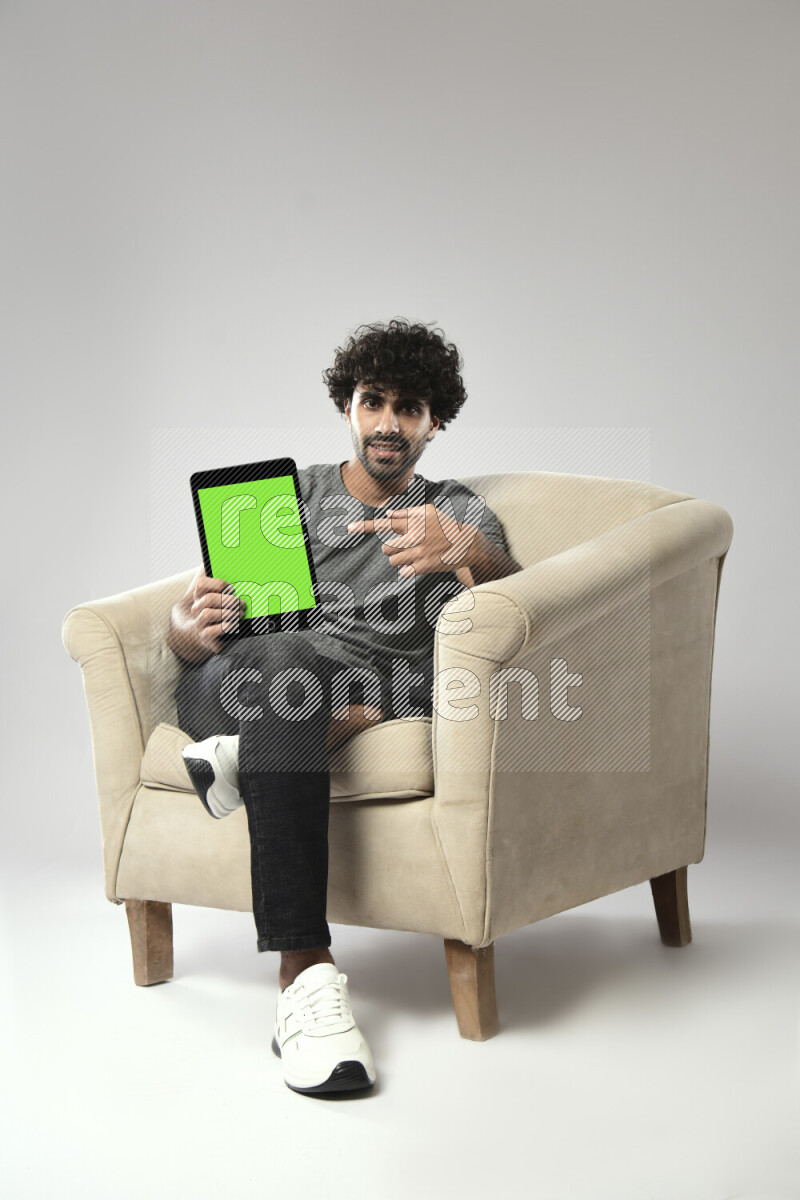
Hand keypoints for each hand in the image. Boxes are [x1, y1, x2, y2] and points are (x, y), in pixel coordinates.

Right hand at [170, 570, 244, 660]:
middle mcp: (197, 609)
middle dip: (227, 600)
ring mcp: (199, 623)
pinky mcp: (205, 637)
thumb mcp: (219, 593)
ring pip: (208, 614)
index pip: (201, 584)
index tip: (232, 587)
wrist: (207, 633)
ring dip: (227, 612)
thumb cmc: (219, 610)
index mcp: (199, 595)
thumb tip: (224, 561)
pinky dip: (224, 627)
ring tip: (240, 613)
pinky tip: (234, 624)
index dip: (218, 584)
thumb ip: (219, 577)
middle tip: (241, 602)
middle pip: (207, 599)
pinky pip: (211, 631)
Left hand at [347, 505, 477, 578]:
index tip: (349, 528)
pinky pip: (404, 572)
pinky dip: (406, 571)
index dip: (365, 526)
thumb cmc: (446, 526)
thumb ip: (407, 513)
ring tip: (412, 556)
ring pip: (393, 561)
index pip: (385, 523)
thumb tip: (388, 513)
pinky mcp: (425, 565)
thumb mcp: (429, 512)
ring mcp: (419, 551)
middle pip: (386, 547)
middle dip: (391, 550)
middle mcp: (414, 535)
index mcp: (413, 521)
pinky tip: (415, 566)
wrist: (466, 543)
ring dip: (399, 560)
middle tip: (404, 548)